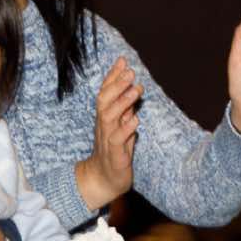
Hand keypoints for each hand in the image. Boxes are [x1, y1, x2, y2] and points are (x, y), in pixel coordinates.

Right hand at [74, 57, 138, 210]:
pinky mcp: (114, 155)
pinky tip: (135, 120)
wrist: (104, 179)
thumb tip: (131, 86)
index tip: (122, 61)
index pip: (105, 92)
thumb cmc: (115, 150)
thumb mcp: (120, 124)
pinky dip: (126, 129)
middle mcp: (103, 125)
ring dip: (122, 102)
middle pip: (104, 101)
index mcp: (104, 117)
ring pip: (109, 117)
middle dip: (117, 85)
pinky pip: (117, 140)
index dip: (112, 76)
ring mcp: (107, 139)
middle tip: (130, 71)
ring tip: (136, 89)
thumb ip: (125, 107)